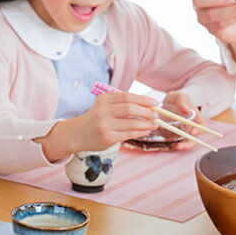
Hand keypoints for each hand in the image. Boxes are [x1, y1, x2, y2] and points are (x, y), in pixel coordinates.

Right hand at [38, 92, 158, 160]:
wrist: (78, 134)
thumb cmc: (96, 118)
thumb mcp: (105, 106)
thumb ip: (122, 104)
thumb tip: (148, 106)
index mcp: (104, 99)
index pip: (128, 97)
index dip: (144, 99)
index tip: (155, 103)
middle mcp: (103, 111)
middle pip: (130, 109)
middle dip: (147, 112)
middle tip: (157, 115)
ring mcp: (105, 126)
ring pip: (131, 123)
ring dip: (146, 124)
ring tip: (154, 124)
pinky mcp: (108, 138)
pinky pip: (128, 134)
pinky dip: (139, 132)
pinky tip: (145, 131)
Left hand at [161, 91, 205, 150]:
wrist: (162, 105)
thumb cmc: (175, 100)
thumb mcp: (179, 96)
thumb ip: (182, 100)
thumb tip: (186, 109)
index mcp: (195, 118)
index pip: (203, 126)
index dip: (200, 130)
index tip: (193, 132)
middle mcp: (190, 128)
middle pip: (195, 139)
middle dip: (190, 144)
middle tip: (183, 145)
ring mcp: (182, 133)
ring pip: (186, 143)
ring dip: (183, 147)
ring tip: (177, 147)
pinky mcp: (173, 138)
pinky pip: (175, 144)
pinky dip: (174, 146)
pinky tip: (171, 146)